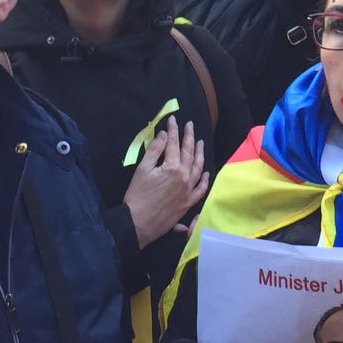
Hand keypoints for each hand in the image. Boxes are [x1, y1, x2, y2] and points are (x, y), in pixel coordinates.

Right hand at [122, 118, 208, 248]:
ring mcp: (188, 191)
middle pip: (189, 153)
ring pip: (198, 168)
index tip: (173, 119)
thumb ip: (155, 150)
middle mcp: (184, 177)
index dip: (173, 130)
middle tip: (190, 125)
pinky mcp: (187, 203)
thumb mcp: (142, 169)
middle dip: (189, 137)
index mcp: (173, 167)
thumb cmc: (137, 196)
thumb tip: (163, 134)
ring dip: (199, 154)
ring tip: (200, 142)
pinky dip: (204, 180)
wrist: (137, 224)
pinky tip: (206, 172)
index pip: (174, 144)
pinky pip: (200, 190)